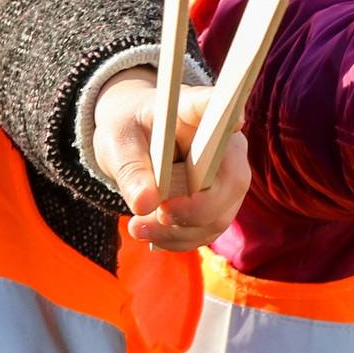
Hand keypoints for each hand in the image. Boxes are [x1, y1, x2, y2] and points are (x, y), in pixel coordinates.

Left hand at [93, 70, 251, 252]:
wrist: (136, 140)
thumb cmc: (130, 130)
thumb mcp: (118, 142)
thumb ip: (130, 168)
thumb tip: (144, 203)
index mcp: (202, 113)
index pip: (222, 113)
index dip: (231, 117)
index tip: (235, 119)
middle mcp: (227, 146)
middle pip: (231, 182)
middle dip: (191, 210)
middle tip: (143, 219)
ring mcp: (229, 179)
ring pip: (219, 216)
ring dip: (176, 232)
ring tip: (136, 227)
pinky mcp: (220, 205)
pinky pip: (206, 231)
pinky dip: (177, 239)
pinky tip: (151, 233)